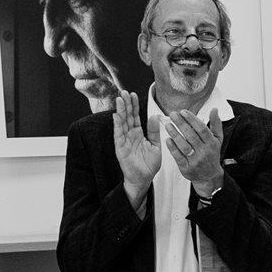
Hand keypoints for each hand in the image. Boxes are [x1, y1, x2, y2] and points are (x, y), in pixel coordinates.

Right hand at [111, 91, 159, 207]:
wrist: (144, 179)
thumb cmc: (149, 165)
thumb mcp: (155, 146)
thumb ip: (154, 132)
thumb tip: (154, 117)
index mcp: (138, 134)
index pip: (135, 116)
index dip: (134, 106)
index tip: (133, 94)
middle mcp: (129, 135)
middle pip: (127, 117)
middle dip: (126, 104)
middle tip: (124, 92)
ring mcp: (124, 141)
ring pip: (122, 123)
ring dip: (120, 111)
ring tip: (120, 99)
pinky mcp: (120, 148)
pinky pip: (118, 134)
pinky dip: (117, 125)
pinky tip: (116, 115)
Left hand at [162, 108, 223, 195]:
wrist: (209, 177)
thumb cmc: (211, 155)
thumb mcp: (217, 140)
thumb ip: (216, 124)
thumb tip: (214, 109)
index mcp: (211, 143)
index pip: (202, 129)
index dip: (192, 120)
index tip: (183, 112)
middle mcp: (204, 152)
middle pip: (192, 136)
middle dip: (181, 124)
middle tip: (172, 114)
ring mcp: (195, 161)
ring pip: (184, 146)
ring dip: (175, 134)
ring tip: (168, 125)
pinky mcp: (187, 168)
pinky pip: (178, 157)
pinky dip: (172, 148)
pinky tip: (168, 139)